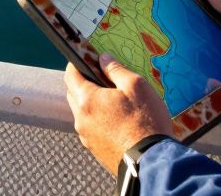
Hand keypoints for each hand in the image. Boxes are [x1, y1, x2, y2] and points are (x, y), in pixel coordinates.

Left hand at [65, 54, 172, 172]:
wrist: (151, 162)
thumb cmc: (145, 122)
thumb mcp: (136, 86)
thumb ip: (116, 70)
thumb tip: (103, 58)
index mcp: (87, 100)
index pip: (70, 74)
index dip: (77, 62)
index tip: (87, 58)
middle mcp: (81, 119)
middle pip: (74, 93)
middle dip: (84, 82)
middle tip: (104, 79)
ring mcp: (86, 136)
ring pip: (82, 112)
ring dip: (92, 103)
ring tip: (114, 101)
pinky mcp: (95, 149)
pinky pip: (90, 127)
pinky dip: (98, 119)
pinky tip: (117, 120)